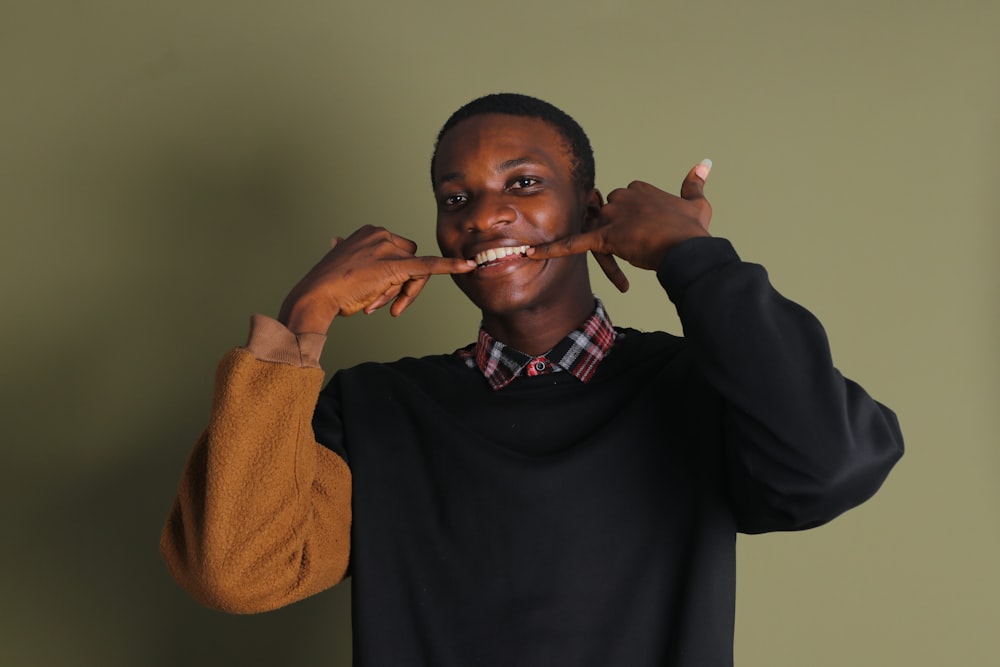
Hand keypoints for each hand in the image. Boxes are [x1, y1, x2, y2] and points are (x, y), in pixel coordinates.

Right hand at [278, 225, 475, 332]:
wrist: (316, 296)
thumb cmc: (327, 285)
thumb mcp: (342, 262)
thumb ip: (348, 251)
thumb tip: (339, 242)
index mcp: (370, 231)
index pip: (401, 252)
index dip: (396, 278)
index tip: (380, 294)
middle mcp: (381, 234)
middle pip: (412, 261)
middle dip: (403, 287)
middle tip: (386, 306)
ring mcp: (388, 248)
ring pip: (415, 272)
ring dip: (400, 294)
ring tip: (373, 304)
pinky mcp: (396, 266)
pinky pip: (429, 266)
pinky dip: (450, 266)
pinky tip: (467, 266)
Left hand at [529, 160, 712, 291]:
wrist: (688, 249)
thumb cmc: (692, 230)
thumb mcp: (697, 203)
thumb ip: (695, 182)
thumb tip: (704, 162)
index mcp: (640, 189)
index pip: (623, 200)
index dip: (629, 218)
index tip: (642, 229)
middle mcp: (623, 198)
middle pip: (605, 213)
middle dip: (612, 229)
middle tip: (630, 243)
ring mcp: (612, 217)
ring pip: (594, 226)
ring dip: (596, 237)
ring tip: (608, 248)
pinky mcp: (604, 237)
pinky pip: (573, 243)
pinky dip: (553, 248)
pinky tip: (532, 252)